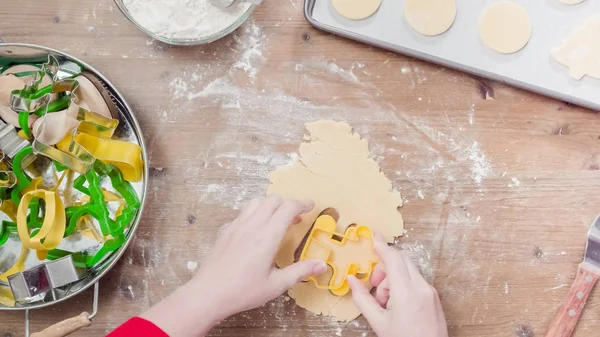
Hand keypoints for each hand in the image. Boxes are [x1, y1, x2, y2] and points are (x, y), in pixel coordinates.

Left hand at [193, 195, 326, 316]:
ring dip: (270, 205)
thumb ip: (300, 272)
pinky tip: (255, 230)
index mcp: (267, 236)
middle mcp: (252, 225)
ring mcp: (236, 226)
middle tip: (296, 216)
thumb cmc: (243, 291)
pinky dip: (255, 213)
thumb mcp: (276, 285)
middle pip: (273, 199)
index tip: (311, 206)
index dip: (302, 204)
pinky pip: (243, 213)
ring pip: (256, 202)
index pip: (288, 208)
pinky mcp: (225, 231)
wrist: (208, 293)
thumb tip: (322, 265)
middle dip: (287, 203)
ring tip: (277, 219)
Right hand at [347, 235, 447, 336]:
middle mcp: (421, 287)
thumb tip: (351, 280)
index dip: (381, 245)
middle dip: (384, 266)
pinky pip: (415, 280)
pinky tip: (397, 305)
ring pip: (407, 270)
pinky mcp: (433, 297)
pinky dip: (402, 286)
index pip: (393, 258)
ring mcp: (429, 291)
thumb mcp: (378, 322)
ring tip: (386, 302)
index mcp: (406, 292)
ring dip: (393, 278)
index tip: (373, 236)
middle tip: (374, 283)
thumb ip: (362, 298)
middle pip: (401, 260)